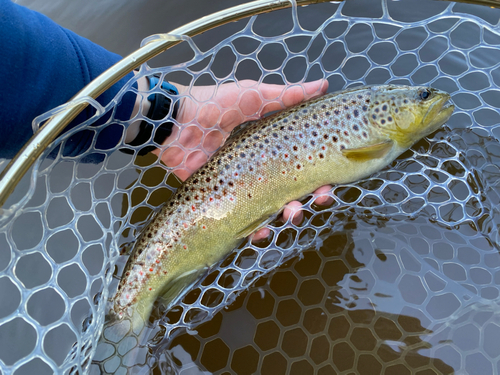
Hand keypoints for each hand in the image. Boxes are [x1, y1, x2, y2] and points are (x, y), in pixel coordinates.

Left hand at [152, 79, 331, 240]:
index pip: (301, 167)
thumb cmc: (217, 104)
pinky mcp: (221, 200)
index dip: (318, 178)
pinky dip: (255, 231)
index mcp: (270, 148)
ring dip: (287, 216)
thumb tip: (323, 85)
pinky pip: (242, 221)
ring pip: (271, 210)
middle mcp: (260, 170)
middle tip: (317, 201)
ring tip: (291, 215)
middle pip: (290, 192)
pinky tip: (263, 233)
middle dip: (307, 200)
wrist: (176, 122)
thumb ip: (286, 95)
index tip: (329, 184)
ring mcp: (241, 187)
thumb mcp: (254, 96)